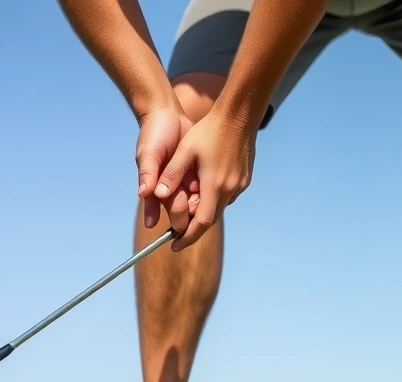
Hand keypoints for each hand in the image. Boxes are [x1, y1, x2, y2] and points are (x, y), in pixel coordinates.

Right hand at [135, 105, 199, 233]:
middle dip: (191, 210)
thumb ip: (147, 173)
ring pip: (198, 200)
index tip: (181, 220)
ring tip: (202, 188)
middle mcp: (173, 189)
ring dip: (202, 200)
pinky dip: (210, 187)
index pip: (168, 209)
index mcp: (158, 189)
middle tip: (195, 197)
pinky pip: (206, 186)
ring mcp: (187, 181)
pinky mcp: (199, 172)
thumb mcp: (148, 153)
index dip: (176, 217)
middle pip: (185, 209)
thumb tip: (144, 194)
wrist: (168, 116)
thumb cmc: (153, 136)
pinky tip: (214, 181)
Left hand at [153, 106, 256, 250]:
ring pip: (218, 207)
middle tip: (177, 234)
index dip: (187, 238)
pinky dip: (213, 199)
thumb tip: (157, 194)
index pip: (201, 224)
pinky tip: (204, 190)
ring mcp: (240, 185)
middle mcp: (230, 190)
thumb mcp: (185, 151)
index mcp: (214, 186)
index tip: (174, 246)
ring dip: (204, 212)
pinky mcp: (244, 179)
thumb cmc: (209, 130)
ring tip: (188, 211)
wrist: (240, 116)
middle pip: (210, 219)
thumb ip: (171, 175)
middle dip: (193, 229)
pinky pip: (227, 196)